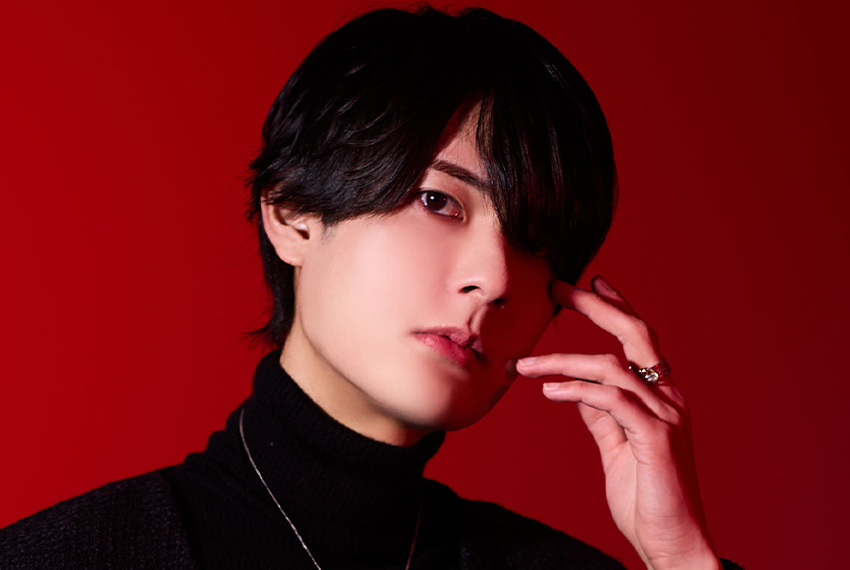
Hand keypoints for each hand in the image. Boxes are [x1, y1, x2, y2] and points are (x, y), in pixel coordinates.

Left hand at [516, 275, 720, 569]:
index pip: (639, 340)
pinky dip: (577, 391)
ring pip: (612, 367)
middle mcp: (667, 399)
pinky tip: (549, 391)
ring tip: (524, 364)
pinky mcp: (655, 438)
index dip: (616, 307)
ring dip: (562, 361)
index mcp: (659, 397)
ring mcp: (665, 417)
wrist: (671, 543)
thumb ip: (601, 415)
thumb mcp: (615, 447)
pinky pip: (611, 401)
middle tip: (558, 287)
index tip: (590, 282)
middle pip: (636, 334)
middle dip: (597, 306)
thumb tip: (577, 389)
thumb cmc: (646, 497)